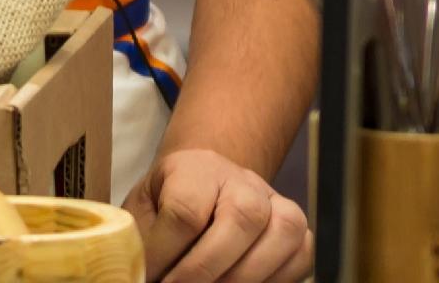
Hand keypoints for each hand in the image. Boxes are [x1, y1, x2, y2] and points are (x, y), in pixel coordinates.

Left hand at [123, 149, 312, 282]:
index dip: (165, 254)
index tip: (149, 279)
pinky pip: (302, 255)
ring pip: (281, 232)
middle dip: (207, 268)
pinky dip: (276, 280)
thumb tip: (136, 275)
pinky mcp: (297, 228)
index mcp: (194, 168)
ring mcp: (274, 201)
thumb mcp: (145, 211)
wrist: (205, 184)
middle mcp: (241, 179)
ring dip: (245, 276)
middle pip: (240, 217)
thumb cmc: (169, 202)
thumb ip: (141, 239)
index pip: (185, 210)